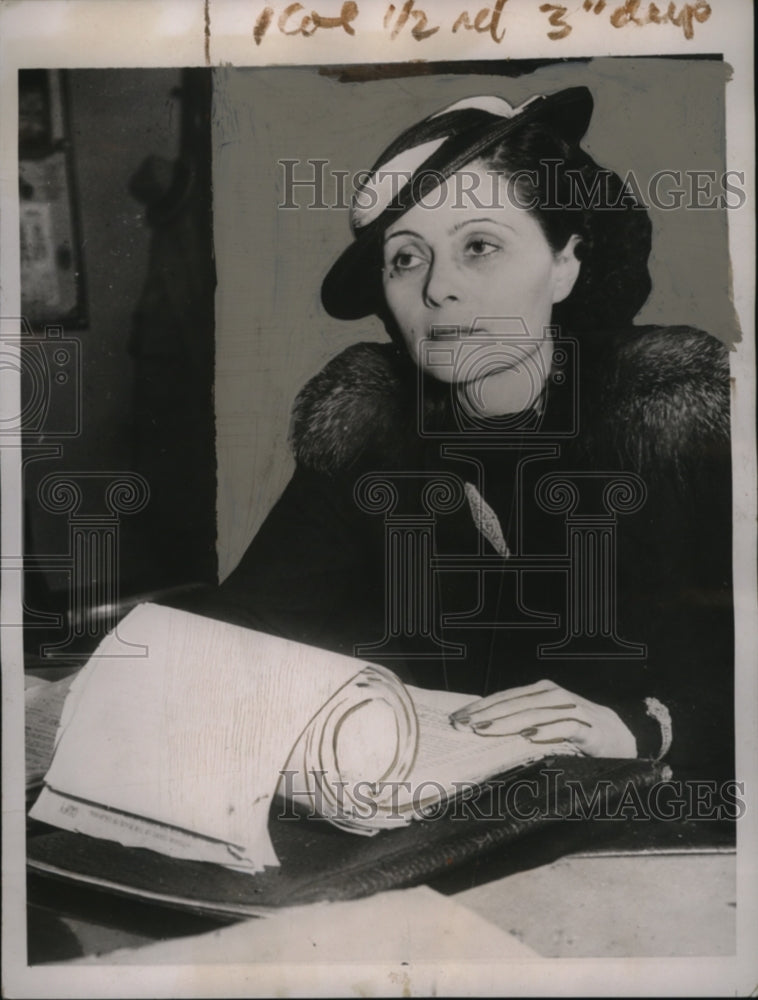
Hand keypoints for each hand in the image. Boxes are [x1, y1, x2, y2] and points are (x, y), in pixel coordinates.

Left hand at [449, 680, 636, 758]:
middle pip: (514, 704)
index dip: (480, 706)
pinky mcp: (586, 727)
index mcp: (540, 691)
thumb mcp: (544, 720)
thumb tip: (482, 727)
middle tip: (463, 725)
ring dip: (507, 723)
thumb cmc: (573, 728)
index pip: (504, 698)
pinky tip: (529, 737)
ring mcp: (570, 709)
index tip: (457, 717)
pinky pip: (563, 727)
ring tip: (485, 730)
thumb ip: (520, 720)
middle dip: (486, 714)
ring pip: (533, 714)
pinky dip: (546, 731)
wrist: (616, 734)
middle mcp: (553, 695)